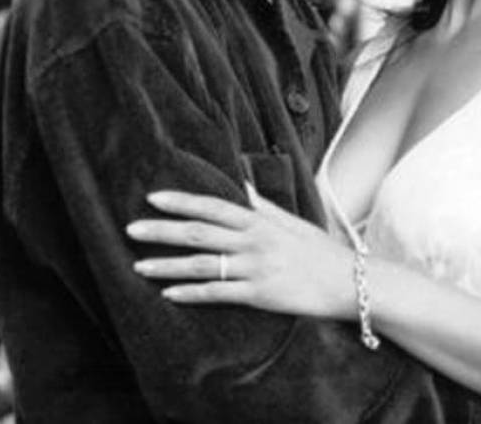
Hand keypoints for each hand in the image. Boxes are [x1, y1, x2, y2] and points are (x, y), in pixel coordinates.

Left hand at [126, 188, 356, 319]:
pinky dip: (191, 294)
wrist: (350, 282)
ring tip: (138, 266)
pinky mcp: (259, 295)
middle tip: (131, 229)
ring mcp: (255, 268)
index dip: (182, 201)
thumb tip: (242, 186)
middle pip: (199, 232)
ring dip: (167, 265)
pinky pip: (218, 294)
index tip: (154, 198)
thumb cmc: (321, 251)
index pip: (213, 206)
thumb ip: (263, 206)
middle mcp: (254, 241)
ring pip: (202, 264)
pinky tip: (168, 294)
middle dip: (162, 231)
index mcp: (260, 220)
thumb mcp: (293, 221)